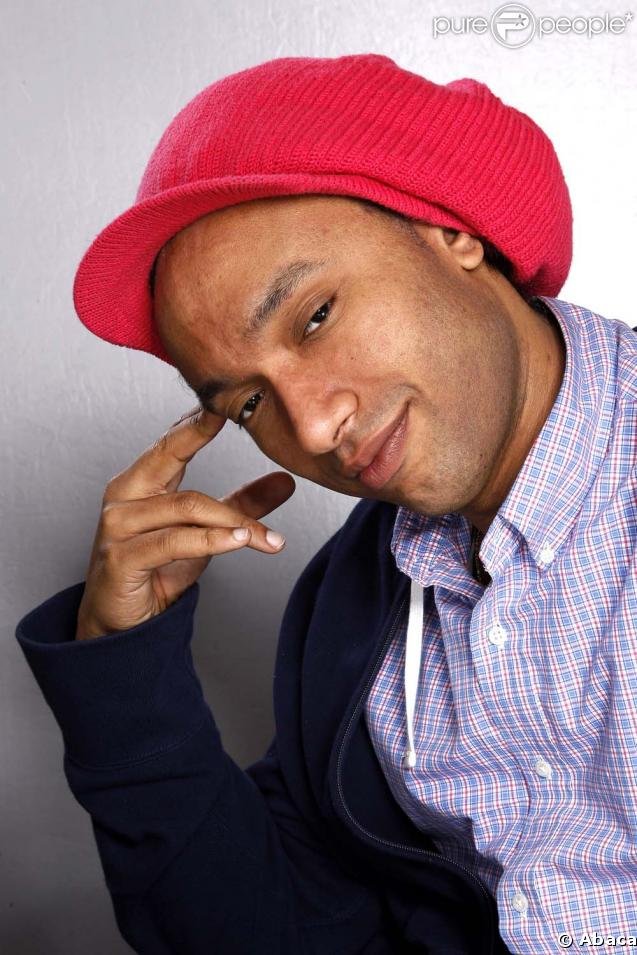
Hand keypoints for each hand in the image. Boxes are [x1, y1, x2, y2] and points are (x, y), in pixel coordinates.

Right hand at [75, 406, 294, 639]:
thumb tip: (285, 482)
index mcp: (140, 484)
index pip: (170, 442)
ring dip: (234, 519)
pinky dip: (214, 540)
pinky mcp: (122, 559)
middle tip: (231, 416)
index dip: (196, 420)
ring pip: (187, 507)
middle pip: (168, 457)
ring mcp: (120, 527)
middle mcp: (125, 497)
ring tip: (266, 535)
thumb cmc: (156, 571)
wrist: (122, 626)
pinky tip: (241, 541)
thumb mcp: (206, 534)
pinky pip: (175, 541)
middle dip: (198, 432)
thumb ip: (241, 506)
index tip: (224, 399)